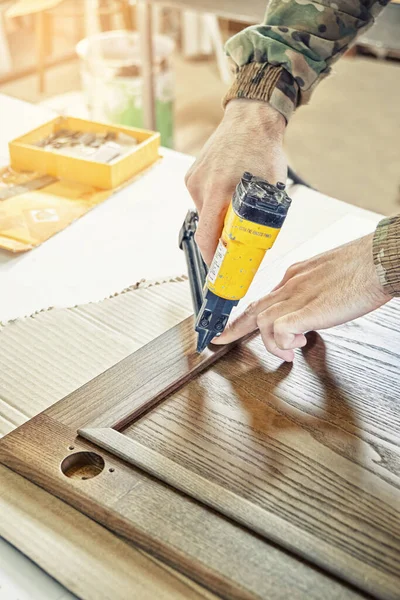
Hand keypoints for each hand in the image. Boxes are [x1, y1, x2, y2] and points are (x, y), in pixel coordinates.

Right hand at [185, 99, 286, 264]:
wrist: (251, 118)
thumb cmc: (264, 150)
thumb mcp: (272, 189)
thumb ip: (264, 217)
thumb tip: (259, 246)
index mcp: (219, 189)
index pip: (207, 237)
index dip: (211, 258)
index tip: (216, 270)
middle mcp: (201, 185)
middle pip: (205, 228)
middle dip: (219, 240)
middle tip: (234, 245)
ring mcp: (194, 179)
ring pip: (204, 214)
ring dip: (218, 219)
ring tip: (237, 209)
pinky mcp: (192, 174)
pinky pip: (202, 199)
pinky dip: (214, 204)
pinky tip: (229, 194)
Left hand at [213, 234, 390, 361]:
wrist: (380, 260)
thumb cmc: (363, 267)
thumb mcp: (329, 276)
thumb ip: (314, 292)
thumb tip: (310, 312)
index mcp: (296, 275)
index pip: (263, 296)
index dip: (244, 314)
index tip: (232, 326)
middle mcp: (291, 284)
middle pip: (253, 308)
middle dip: (234, 328)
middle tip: (221, 340)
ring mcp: (298, 295)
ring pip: (261, 320)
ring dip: (270, 342)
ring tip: (288, 352)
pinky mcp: (308, 309)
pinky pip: (279, 329)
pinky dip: (282, 341)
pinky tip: (296, 345)